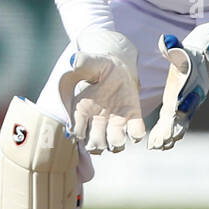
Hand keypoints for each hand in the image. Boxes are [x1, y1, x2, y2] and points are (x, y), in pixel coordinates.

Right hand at [56, 28, 144, 153]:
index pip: (76, 131)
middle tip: (103, 131)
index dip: (79, 132)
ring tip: (119, 132)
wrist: (118, 68)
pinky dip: (136, 134)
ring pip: (114, 146)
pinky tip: (134, 123)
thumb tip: (72, 62)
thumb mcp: (89, 62)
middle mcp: (97, 121)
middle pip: (94, 146)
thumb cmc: (99, 66)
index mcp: (82, 110)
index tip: (85, 121)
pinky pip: (135, 134)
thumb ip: (80, 63)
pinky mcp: (132, 118)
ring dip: (117, 143)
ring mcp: (115, 122)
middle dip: (98, 143)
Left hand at [147, 21, 208, 149]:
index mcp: (188, 85)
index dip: (174, 119)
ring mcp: (190, 99)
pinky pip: (177, 117)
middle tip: (160, 145)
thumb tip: (166, 41)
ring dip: (170, 133)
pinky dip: (169, 128)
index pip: (181, 105)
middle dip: (171, 131)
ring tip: (159, 147)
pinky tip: (161, 140)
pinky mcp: (185, 100)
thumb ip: (175, 47)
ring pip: (179, 120)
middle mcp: (191, 96)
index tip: (168, 131)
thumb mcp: (184, 47)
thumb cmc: (196, 49)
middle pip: (180, 117)